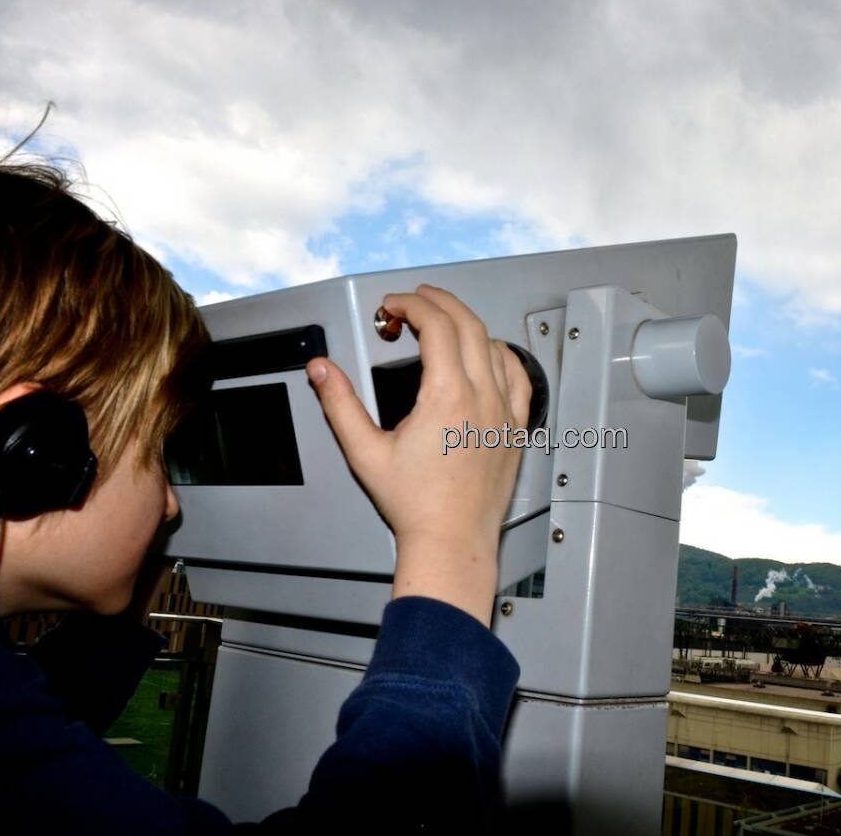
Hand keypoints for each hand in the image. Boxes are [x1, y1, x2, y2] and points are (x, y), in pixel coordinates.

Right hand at [306, 284, 531, 625]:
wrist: (451, 541)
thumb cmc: (414, 506)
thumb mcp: (365, 451)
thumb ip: (340, 404)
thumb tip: (322, 370)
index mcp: (447, 396)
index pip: (435, 325)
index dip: (410, 305)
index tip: (392, 307)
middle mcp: (482, 398)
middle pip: (467, 324)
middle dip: (438, 303)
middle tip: (415, 299)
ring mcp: (503, 412)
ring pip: (495, 345)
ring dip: (467, 324)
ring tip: (443, 321)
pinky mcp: (515, 428)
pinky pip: (518, 376)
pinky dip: (501, 354)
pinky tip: (488, 354)